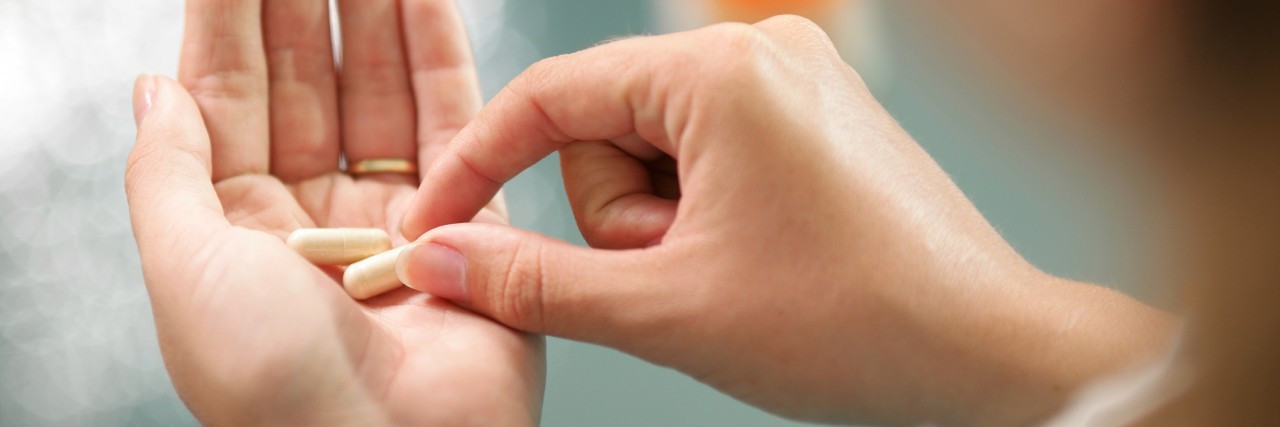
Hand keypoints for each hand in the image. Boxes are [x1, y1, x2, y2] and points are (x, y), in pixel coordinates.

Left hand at [126, 1, 540, 424]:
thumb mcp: (184, 270)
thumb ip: (167, 169)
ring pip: (380, 94)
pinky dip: (439, 58)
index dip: (230, 22)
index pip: (229, 99)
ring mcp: (391, 219)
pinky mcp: (466, 222)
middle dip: (304, 9)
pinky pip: (452, 124)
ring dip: (373, 20)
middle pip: (306, 85)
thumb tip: (153, 86)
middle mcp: (313, 221)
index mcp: (236, 232)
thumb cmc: (276, 391)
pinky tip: (422, 1)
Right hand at [397, 16, 1171, 425]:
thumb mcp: (666, 310)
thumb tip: (436, 260)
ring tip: (724, 274)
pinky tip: (750, 260)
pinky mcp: (812, 117)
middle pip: (604, 127)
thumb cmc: (854, 323)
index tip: (435, 228)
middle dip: (616, 217)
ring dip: (660, 225)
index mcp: (718, 74)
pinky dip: (700, 214)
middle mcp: (759, 53)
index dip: (477, 168)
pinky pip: (707, 155)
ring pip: (653, 148)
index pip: (548, 97)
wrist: (990, 353)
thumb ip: (531, 282)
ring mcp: (793, 80)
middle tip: (675, 276)